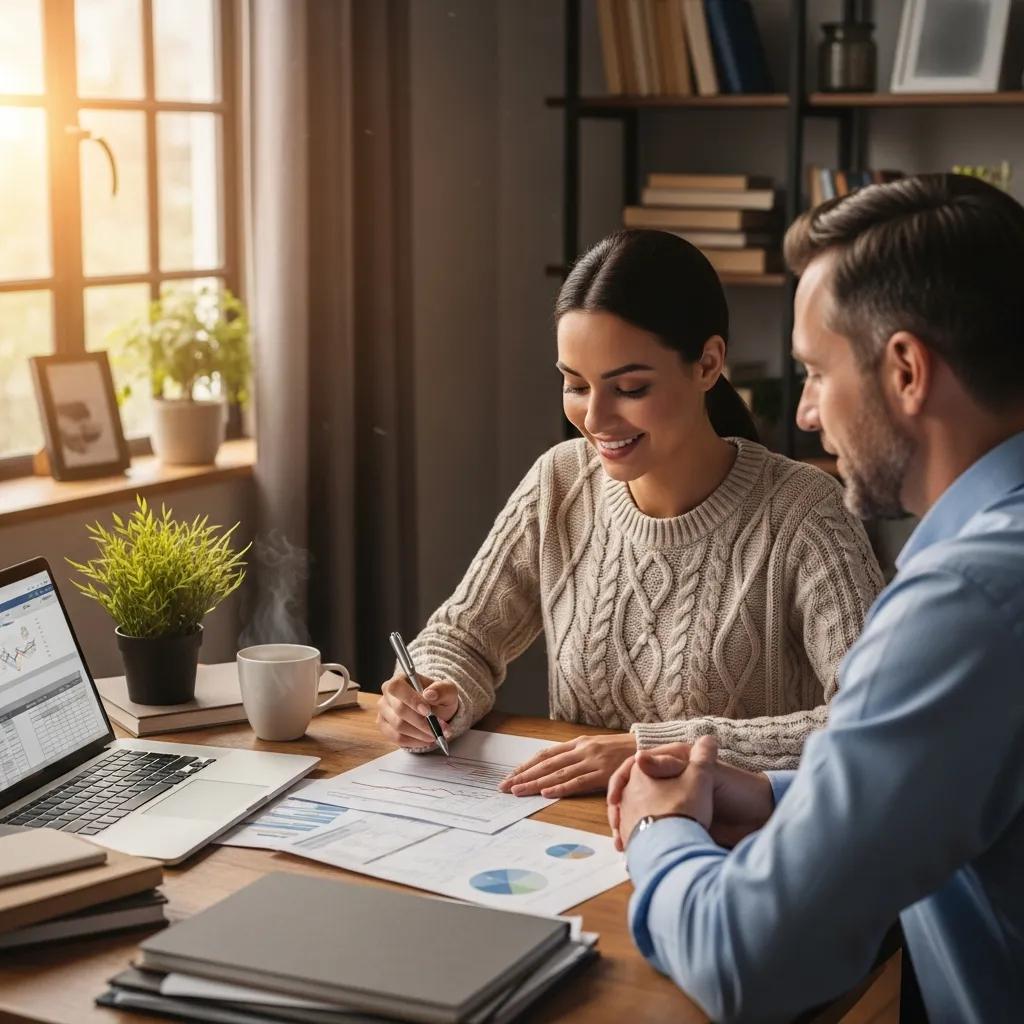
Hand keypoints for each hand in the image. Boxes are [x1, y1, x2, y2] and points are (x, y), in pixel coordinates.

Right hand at [376, 673, 459, 748]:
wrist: (436, 709)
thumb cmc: (439, 697)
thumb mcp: (447, 690)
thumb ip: (441, 690)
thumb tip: (429, 694)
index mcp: (400, 679)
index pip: (397, 688)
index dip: (411, 700)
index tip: (427, 711)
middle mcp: (388, 695)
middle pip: (399, 710)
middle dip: (422, 722)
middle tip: (439, 728)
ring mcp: (384, 712)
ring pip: (398, 727)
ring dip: (420, 733)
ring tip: (435, 734)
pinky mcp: (385, 727)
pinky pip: (397, 738)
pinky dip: (415, 741)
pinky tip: (426, 739)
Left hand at [498, 734, 637, 797]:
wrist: (648, 748)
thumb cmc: (622, 751)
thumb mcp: (597, 748)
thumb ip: (578, 756)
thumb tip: (557, 770)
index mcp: (579, 743)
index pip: (545, 754)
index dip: (526, 765)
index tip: (510, 776)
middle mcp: (582, 750)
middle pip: (546, 764)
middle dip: (523, 775)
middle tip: (505, 786)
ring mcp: (591, 761)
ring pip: (557, 773)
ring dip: (535, 783)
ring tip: (517, 791)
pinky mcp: (603, 774)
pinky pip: (577, 782)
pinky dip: (560, 787)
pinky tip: (545, 793)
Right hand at [607, 741, 774, 850]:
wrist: (759, 819)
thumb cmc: (735, 790)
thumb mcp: (701, 772)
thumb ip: (670, 765)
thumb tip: (638, 758)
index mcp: (674, 764)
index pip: (635, 769)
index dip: (621, 783)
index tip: (614, 799)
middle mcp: (671, 782)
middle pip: (633, 794)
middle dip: (621, 811)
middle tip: (616, 828)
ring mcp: (675, 804)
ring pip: (640, 815)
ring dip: (629, 828)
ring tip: (623, 844)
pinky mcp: (681, 826)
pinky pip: (654, 832)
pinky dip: (643, 841)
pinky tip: (636, 852)